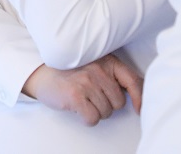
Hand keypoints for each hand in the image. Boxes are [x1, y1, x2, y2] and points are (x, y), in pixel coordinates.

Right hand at [22, 54, 142, 125]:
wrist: (40, 72)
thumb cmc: (69, 71)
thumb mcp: (94, 64)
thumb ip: (112, 74)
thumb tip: (137, 95)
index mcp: (107, 61)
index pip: (132, 80)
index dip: (139, 98)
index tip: (140, 109)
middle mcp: (98, 70)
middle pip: (118, 102)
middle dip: (107, 105)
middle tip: (91, 96)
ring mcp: (87, 82)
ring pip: (106, 112)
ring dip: (95, 111)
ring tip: (82, 99)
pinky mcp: (76, 95)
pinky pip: (93, 118)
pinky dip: (86, 118)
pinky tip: (78, 107)